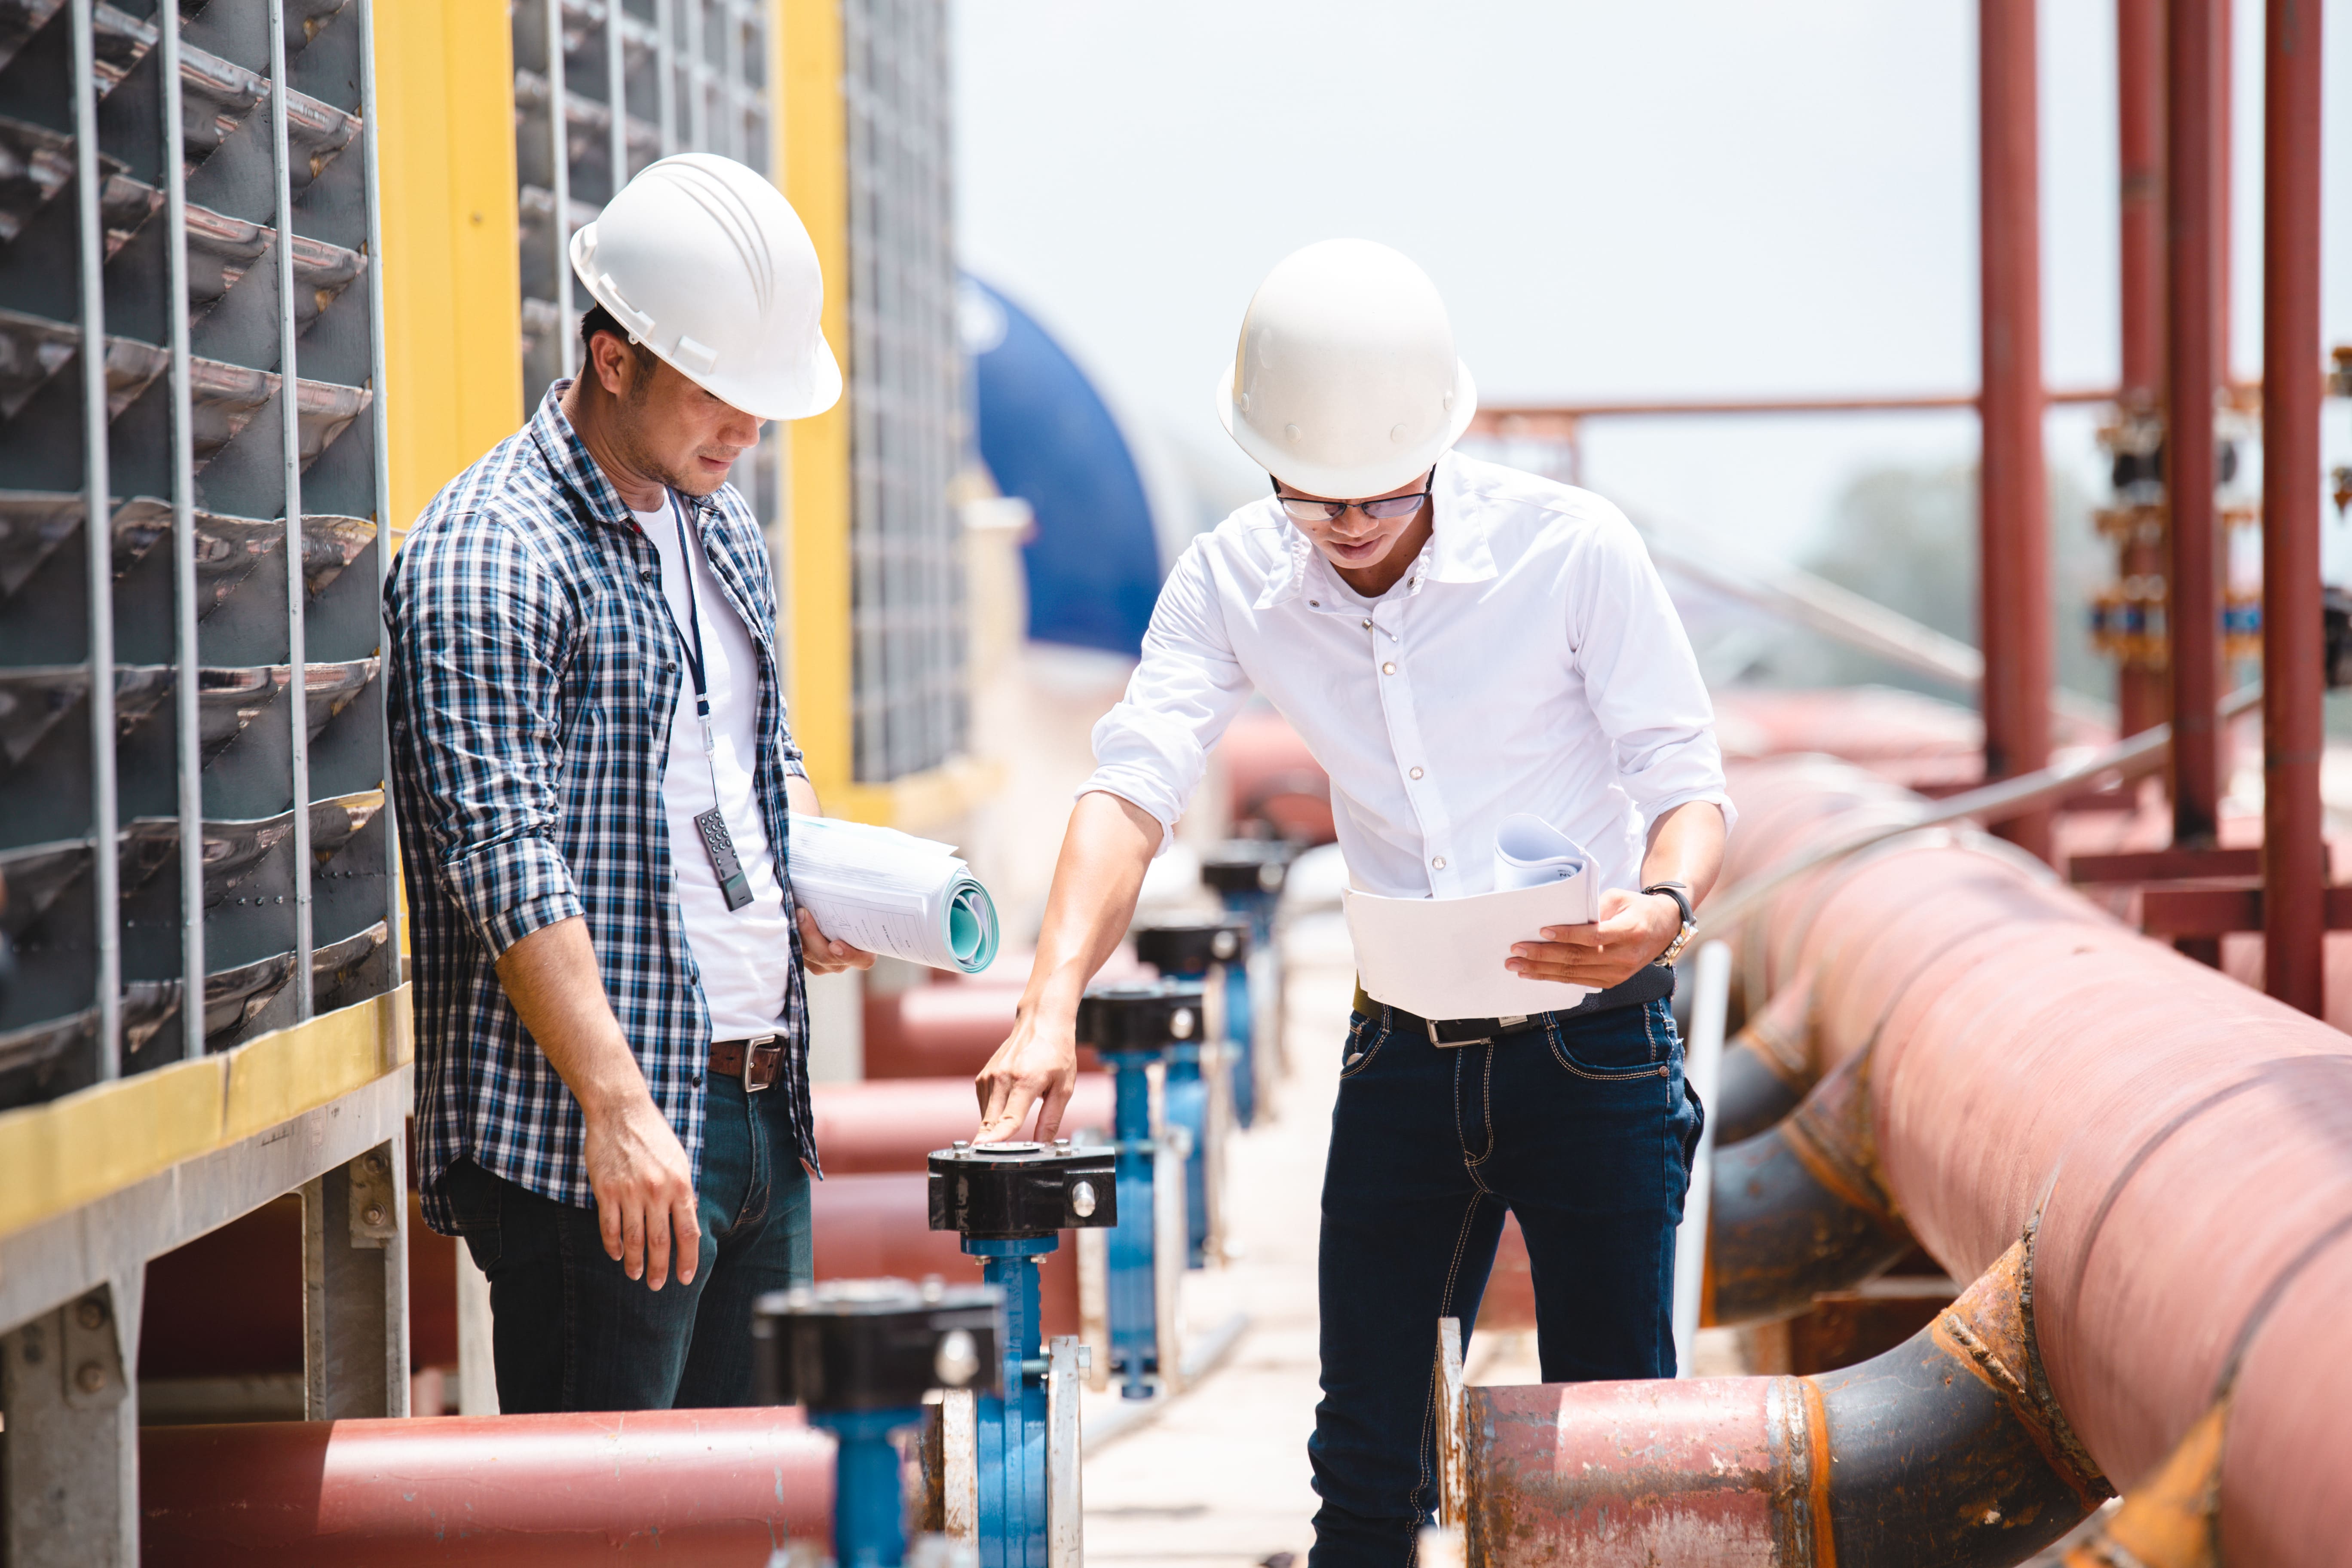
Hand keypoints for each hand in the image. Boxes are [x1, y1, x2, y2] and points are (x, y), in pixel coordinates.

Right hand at [581, 1091, 699, 1288]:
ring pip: (634, 1238)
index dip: (688, 1258)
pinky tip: (617, 1255)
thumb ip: (683, 1191)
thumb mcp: (679, 1160)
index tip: (685, 1277)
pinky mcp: (605, 1190)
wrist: (621, 1111)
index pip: (688, 1232)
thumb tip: (689, 1221)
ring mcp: (630, 1192)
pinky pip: (609, 1226)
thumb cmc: (654, 1135)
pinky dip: (613, 1245)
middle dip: (660, 1268)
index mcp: (680, 1184)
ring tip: (637, 1276)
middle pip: (660, 1241)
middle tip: (657, 1286)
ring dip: (636, 1262)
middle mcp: (657, 1191)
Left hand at [797, 906, 874, 975]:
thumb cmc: (854, 910)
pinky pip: (799, 954)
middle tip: (803, 914)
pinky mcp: (808, 961)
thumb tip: (863, 872)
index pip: (862, 960)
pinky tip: (790, 918)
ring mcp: (824, 964)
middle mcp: (844, 962)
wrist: (841, 917)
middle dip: (812, 936)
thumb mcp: (860, 907)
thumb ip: (861, 901)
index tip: (835, 944)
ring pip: (810, 956)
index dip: (849, 955)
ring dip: (800, 934)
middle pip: (827, 958)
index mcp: (864, 954)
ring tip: (795, 912)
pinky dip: (794, 937)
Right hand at [973, 1002, 1078, 1143]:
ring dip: (995, 1126)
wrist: (1041, 1021)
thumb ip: (1051, 1119)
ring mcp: (989, 1076)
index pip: (1008, 1118)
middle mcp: (1002, 1078)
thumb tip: (1043, 1145)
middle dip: (992, 1143)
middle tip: (1000, 1156)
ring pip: (985, 1117)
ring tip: (1017, 1114)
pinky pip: (984, 1106)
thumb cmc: (1057, 1052)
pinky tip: (1009, 1103)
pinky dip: (993, 1113)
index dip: (997, 1139)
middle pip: (990, 1123)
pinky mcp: (983, 1077)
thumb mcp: (1064, 1088)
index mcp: (1025, 1081)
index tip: (983, 1152)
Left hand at [1505, 887, 1681, 988]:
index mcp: (1629, 931)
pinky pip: (1578, 981)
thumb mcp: (1619, 897)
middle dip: (1543, 955)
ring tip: (1518, 965)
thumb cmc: (1638, 909)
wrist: (1664, 928)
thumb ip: (1594, 907)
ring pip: (1574, 974)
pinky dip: (1554, 978)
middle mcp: (1624, 956)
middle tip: (1517, 950)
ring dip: (1542, 970)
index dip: (1567, 935)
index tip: (1543, 931)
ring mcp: (1618, 973)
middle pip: (1578, 958)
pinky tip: (1535, 974)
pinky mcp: (1611, 981)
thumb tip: (1562, 916)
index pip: (1594, 937)